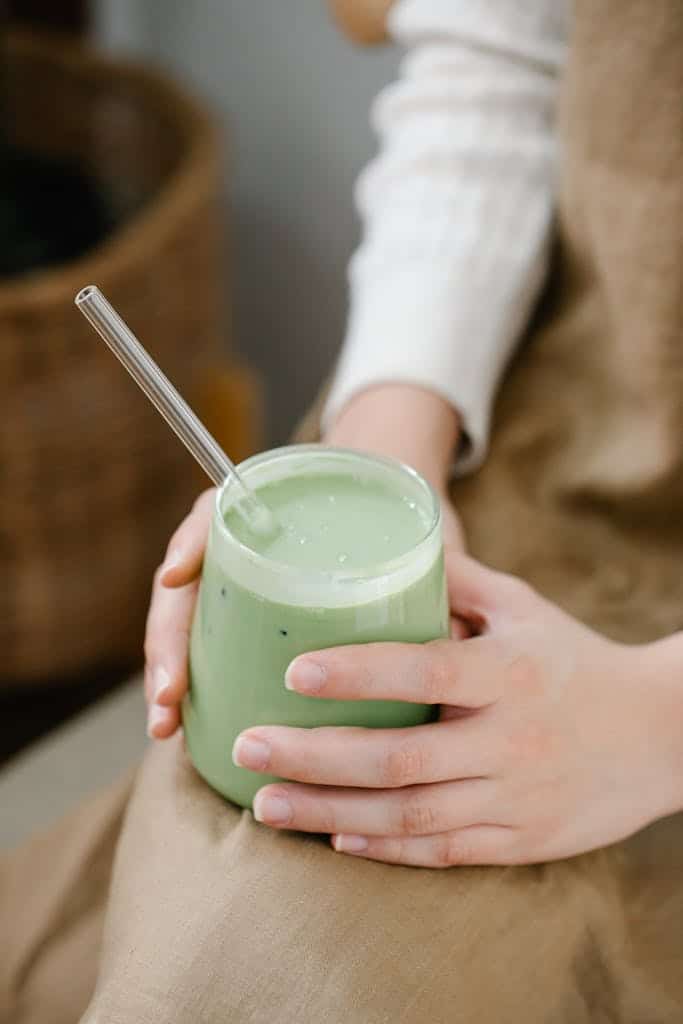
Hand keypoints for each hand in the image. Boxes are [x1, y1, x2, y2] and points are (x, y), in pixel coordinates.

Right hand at [144, 384, 463, 736]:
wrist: (392, 521)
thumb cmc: (403, 525)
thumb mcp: (416, 536)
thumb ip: (432, 573)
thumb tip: (453, 635)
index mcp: (273, 515)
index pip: (213, 517)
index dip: (189, 546)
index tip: (176, 579)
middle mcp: (244, 549)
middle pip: (187, 585)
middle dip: (169, 641)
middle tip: (170, 697)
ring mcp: (238, 587)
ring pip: (188, 626)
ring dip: (171, 675)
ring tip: (167, 726)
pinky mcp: (243, 623)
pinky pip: (206, 654)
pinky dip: (193, 691)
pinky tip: (185, 731)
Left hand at [233, 554, 682, 865]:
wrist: (662, 735)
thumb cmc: (578, 661)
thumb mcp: (525, 608)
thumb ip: (457, 582)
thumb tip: (386, 549)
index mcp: (509, 672)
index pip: (425, 670)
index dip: (357, 673)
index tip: (293, 670)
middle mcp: (510, 740)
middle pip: (398, 757)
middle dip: (313, 755)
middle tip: (246, 744)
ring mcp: (515, 798)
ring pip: (409, 816)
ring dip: (329, 811)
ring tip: (264, 803)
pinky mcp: (521, 842)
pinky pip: (443, 852)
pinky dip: (384, 849)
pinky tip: (333, 836)